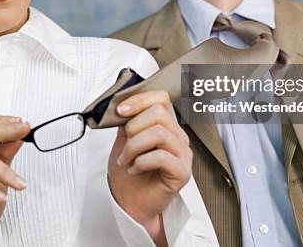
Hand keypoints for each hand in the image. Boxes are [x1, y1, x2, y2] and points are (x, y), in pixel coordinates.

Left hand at [108, 91, 191, 243]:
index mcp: (166, 125)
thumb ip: (127, 120)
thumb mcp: (124, 140)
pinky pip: (161, 156)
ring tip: (126, 159)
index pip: (161, 98)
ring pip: (158, 133)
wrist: (130, 204)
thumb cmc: (129, 174)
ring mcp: (182, 154)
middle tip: (125, 145)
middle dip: (133, 128)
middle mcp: (177, 137)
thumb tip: (122, 104)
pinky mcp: (182, 172)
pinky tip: (135, 169)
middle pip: (159, 113)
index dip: (139, 100)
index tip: (120, 110)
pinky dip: (141, 162)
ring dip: (134, 146)